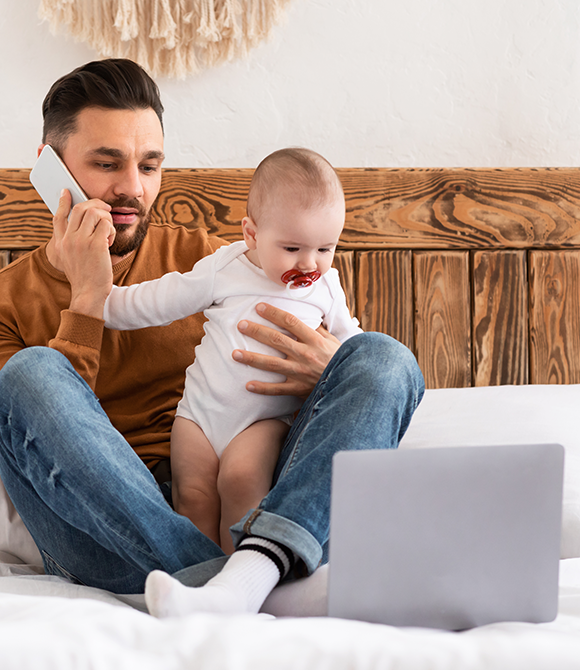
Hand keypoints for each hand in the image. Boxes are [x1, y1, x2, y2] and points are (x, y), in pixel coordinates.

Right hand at [48, 189, 115, 317]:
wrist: (88, 293)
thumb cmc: (85, 277)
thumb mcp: (70, 259)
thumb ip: (73, 243)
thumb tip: (87, 226)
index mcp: (60, 242)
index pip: (58, 216)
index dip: (62, 202)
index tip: (66, 192)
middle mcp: (68, 239)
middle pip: (80, 208)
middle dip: (96, 204)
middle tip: (105, 208)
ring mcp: (81, 241)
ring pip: (95, 213)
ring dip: (106, 218)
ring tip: (108, 232)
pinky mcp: (96, 245)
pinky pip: (106, 225)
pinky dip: (111, 229)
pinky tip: (110, 241)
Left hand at [233, 302, 340, 397]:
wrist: (352, 384)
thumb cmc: (342, 361)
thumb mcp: (334, 342)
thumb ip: (318, 330)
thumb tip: (306, 317)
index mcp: (314, 340)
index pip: (291, 322)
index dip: (273, 313)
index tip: (259, 307)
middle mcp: (305, 354)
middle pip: (276, 340)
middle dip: (257, 331)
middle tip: (241, 325)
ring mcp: (301, 373)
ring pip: (272, 364)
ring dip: (252, 358)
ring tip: (235, 354)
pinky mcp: (299, 389)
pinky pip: (277, 390)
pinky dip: (262, 388)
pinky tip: (247, 385)